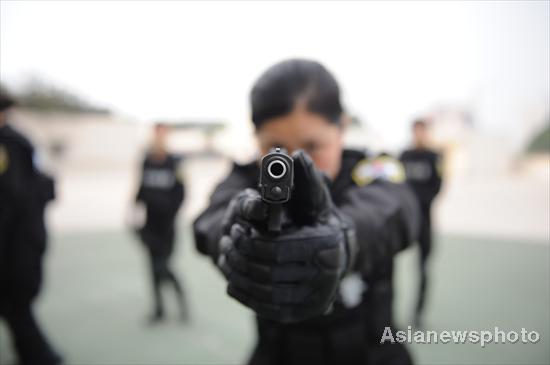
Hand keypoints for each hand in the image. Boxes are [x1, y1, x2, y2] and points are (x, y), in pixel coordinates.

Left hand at [217, 150, 355, 322]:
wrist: (336, 255)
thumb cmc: (318, 222)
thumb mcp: (314, 199)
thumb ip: (306, 178)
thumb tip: (297, 155)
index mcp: (326, 247)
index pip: (275, 249)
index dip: (249, 241)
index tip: (235, 230)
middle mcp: (325, 277)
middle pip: (267, 271)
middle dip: (240, 257)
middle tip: (227, 243)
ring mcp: (314, 299)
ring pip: (264, 292)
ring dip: (238, 275)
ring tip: (227, 258)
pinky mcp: (303, 313)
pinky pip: (266, 308)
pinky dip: (245, 294)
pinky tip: (233, 280)